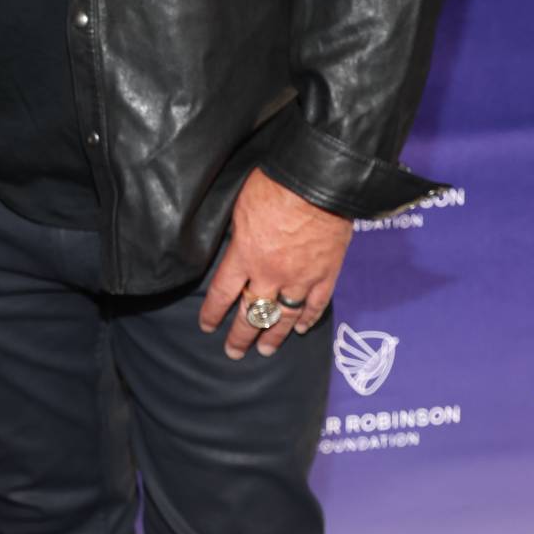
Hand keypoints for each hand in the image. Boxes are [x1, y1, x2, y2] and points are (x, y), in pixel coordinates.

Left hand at [198, 169, 351, 359]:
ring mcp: (300, 278)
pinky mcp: (326, 274)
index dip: (212, 312)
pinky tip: (302, 329)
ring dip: (273, 336)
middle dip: (240, 336)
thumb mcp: (240, 205)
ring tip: (265, 351)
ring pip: (283, 317)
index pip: (222, 293)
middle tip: (233, 352)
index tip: (207, 326)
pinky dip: (308, 319)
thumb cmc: (275, 184)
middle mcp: (270, 274)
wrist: (317, 181)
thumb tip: (233, 245)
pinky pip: (316, 305)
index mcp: (244, 255)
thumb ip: (237, 233)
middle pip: (251, 313)